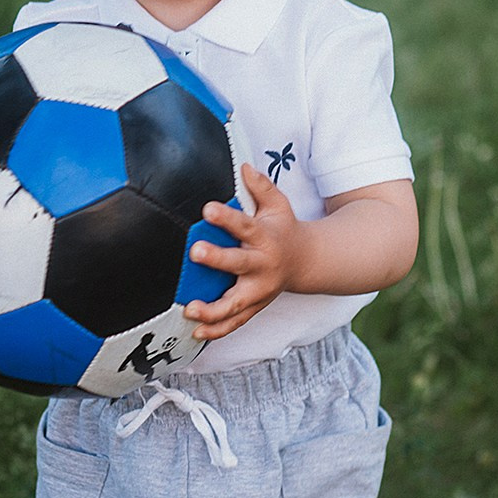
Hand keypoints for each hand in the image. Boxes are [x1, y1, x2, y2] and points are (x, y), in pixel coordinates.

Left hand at [182, 163, 301, 342]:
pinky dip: (216, 331)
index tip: (208, 208)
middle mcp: (262, 266)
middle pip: (239, 265)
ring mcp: (258, 291)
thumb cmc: (283, 229)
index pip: (245, 226)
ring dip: (213, 310)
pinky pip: (234, 323)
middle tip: (196, 252)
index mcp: (265, 238)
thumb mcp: (278, 204)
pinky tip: (196, 331)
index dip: (227, 217)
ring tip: (191, 309)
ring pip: (235, 304)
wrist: (306, 262)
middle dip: (217, 260)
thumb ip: (261, 186)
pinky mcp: (254, 307)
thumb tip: (243, 165)